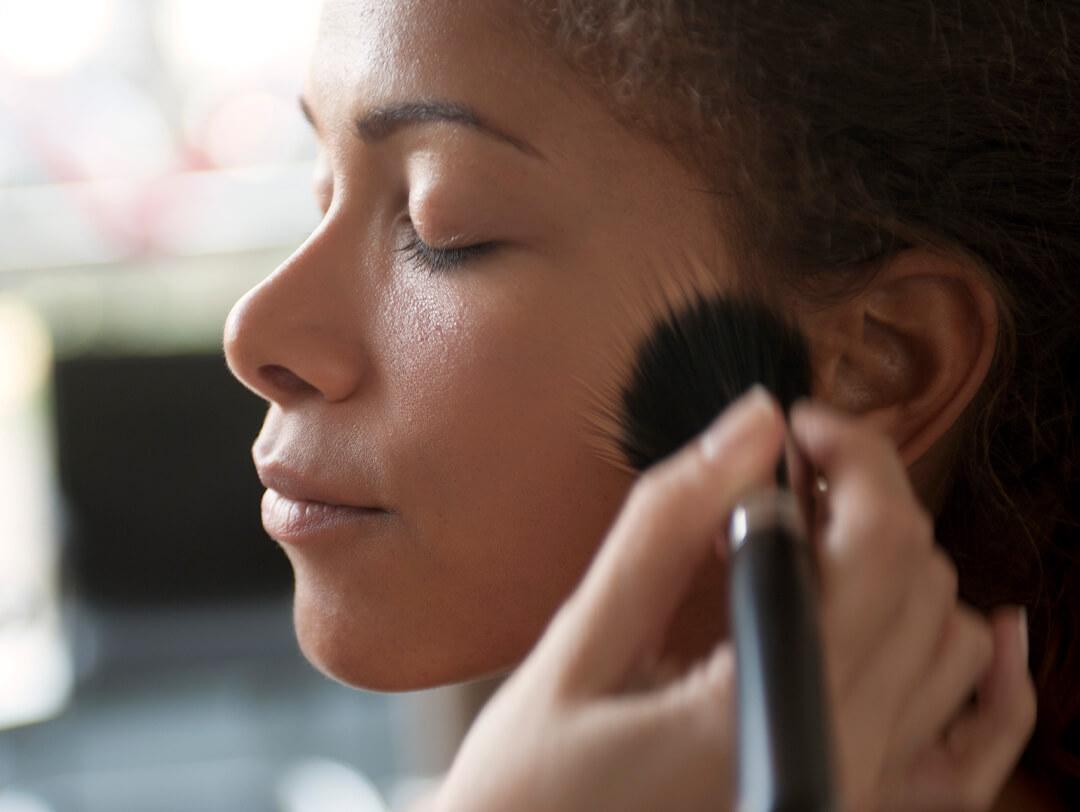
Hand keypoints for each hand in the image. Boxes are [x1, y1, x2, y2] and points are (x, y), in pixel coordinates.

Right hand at [432, 392, 1034, 810]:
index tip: (795, 426)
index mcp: (771, 712)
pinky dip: (990, 684)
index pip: (877, 547)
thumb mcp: (579, 651)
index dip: (851, 456)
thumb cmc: (533, 787)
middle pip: (922, 582)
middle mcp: (843, 761)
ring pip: (952, 644)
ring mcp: (859, 793)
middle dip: (866, 497)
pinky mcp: (853, 807)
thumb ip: (663, 531)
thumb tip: (749, 426)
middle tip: (786, 472)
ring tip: (822, 537)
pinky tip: (983, 634)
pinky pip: (971, 749)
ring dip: (902, 566)